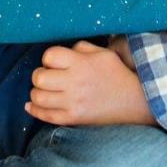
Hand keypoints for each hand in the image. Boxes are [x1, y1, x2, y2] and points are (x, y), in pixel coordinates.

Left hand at [26, 41, 154, 126]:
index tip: (54, 63)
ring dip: (36, 92)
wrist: (134, 101)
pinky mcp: (73, 118)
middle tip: (47, 77)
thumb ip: (81, 48)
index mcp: (81, 63)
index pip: (49, 55)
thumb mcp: (103, 53)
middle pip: (39, 77)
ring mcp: (73, 102)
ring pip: (38, 97)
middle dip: (39, 75)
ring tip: (43, 90)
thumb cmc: (117, 73)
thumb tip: (63, 53)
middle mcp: (75, 82)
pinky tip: (32, 105)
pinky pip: (45, 116)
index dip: (48, 58)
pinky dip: (35, 110)